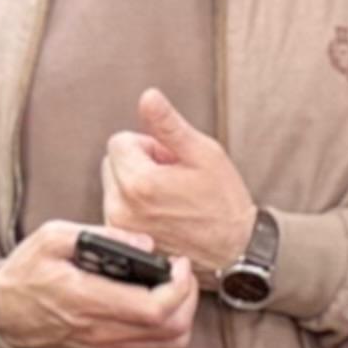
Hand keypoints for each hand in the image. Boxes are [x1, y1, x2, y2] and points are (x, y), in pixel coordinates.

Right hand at [0, 221, 198, 347]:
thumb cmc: (25, 272)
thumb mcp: (52, 237)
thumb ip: (100, 236)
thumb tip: (145, 244)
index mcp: (88, 300)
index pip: (154, 308)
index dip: (180, 287)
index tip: (179, 262)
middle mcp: (101, 330)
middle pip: (172, 328)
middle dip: (189, 297)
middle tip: (182, 272)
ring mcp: (105, 345)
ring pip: (168, 342)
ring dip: (183, 313)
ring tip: (174, 286)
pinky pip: (153, 347)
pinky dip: (169, 325)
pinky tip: (158, 300)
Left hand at [101, 89, 256, 276]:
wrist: (234, 251)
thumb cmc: (223, 202)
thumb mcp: (203, 154)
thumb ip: (169, 125)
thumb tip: (147, 96)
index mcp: (139, 183)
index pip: (119, 141)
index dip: (148, 145)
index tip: (172, 161)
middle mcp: (121, 208)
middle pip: (113, 162)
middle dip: (139, 163)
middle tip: (173, 178)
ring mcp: (119, 228)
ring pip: (114, 185)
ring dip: (135, 184)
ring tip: (171, 198)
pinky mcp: (123, 241)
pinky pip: (116, 207)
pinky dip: (133, 205)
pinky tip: (163, 214)